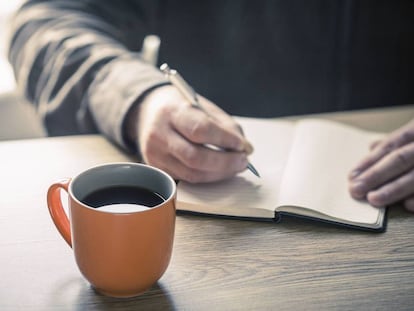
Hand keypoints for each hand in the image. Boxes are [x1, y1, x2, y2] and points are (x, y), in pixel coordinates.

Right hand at [127, 85, 252, 182]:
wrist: (149, 112)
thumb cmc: (181, 108)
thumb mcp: (204, 107)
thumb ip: (226, 126)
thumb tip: (246, 148)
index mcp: (172, 111)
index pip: (200, 130)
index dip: (224, 140)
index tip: (242, 145)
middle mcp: (159, 134)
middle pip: (195, 157)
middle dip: (225, 162)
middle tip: (243, 160)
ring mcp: (155, 154)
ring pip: (191, 173)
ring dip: (219, 173)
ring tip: (235, 166)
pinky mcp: (157, 168)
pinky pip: (186, 178)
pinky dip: (207, 176)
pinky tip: (219, 170)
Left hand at [349, 119, 413, 211]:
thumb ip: (397, 141)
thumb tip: (373, 146)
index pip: (390, 146)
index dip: (369, 161)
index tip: (351, 176)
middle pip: (399, 159)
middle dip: (376, 175)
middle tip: (355, 190)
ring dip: (394, 188)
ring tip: (374, 199)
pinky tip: (407, 206)